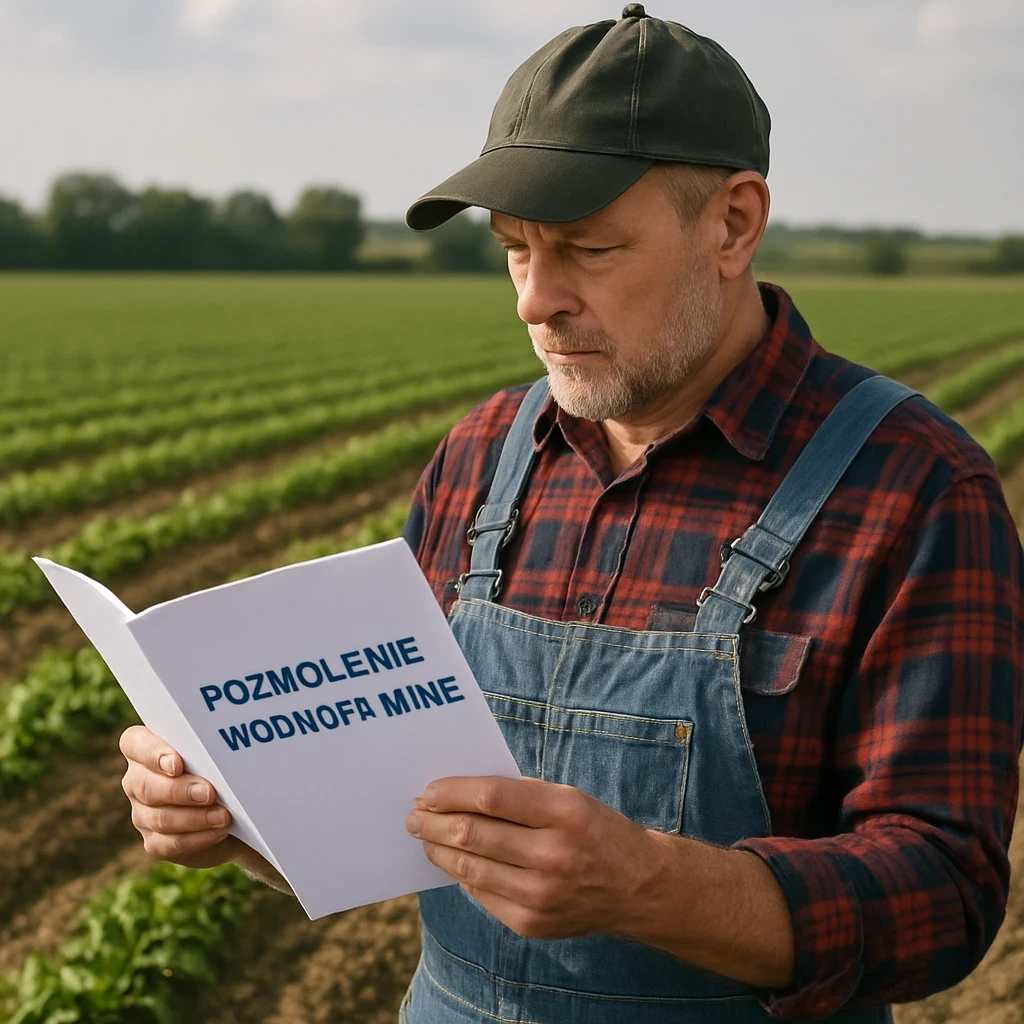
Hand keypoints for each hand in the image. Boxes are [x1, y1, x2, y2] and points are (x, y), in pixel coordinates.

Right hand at [119, 725, 242, 869]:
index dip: (153, 753)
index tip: (177, 763)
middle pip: (145, 785)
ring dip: (195, 817)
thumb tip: (225, 749)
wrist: (235, 810)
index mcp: (145, 749)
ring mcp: (142, 813)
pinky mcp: (154, 841)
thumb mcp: (217, 753)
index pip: (134, 743)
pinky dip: (198, 838)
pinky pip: (170, 844)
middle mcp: (137, 780)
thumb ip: (210, 747)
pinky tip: (218, 831)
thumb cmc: (223, 769)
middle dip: (180, 790)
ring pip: (160, 818)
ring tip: (223, 815)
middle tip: (209, 792)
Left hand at [405, 775, 657, 939]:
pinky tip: (455, 862)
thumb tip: (456, 795)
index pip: (490, 798)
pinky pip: (483, 895)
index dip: (452, 793)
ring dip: (439, 850)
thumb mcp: (567, 797)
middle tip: (414, 815)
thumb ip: (517, 794)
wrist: (637, 886)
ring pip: (470, 868)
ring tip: (425, 838)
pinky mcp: (532, 923)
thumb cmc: (594, 829)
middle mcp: (553, 854)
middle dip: (434, 822)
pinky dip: (464, 876)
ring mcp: (542, 894)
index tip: (429, 790)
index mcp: (564, 812)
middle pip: (473, 834)